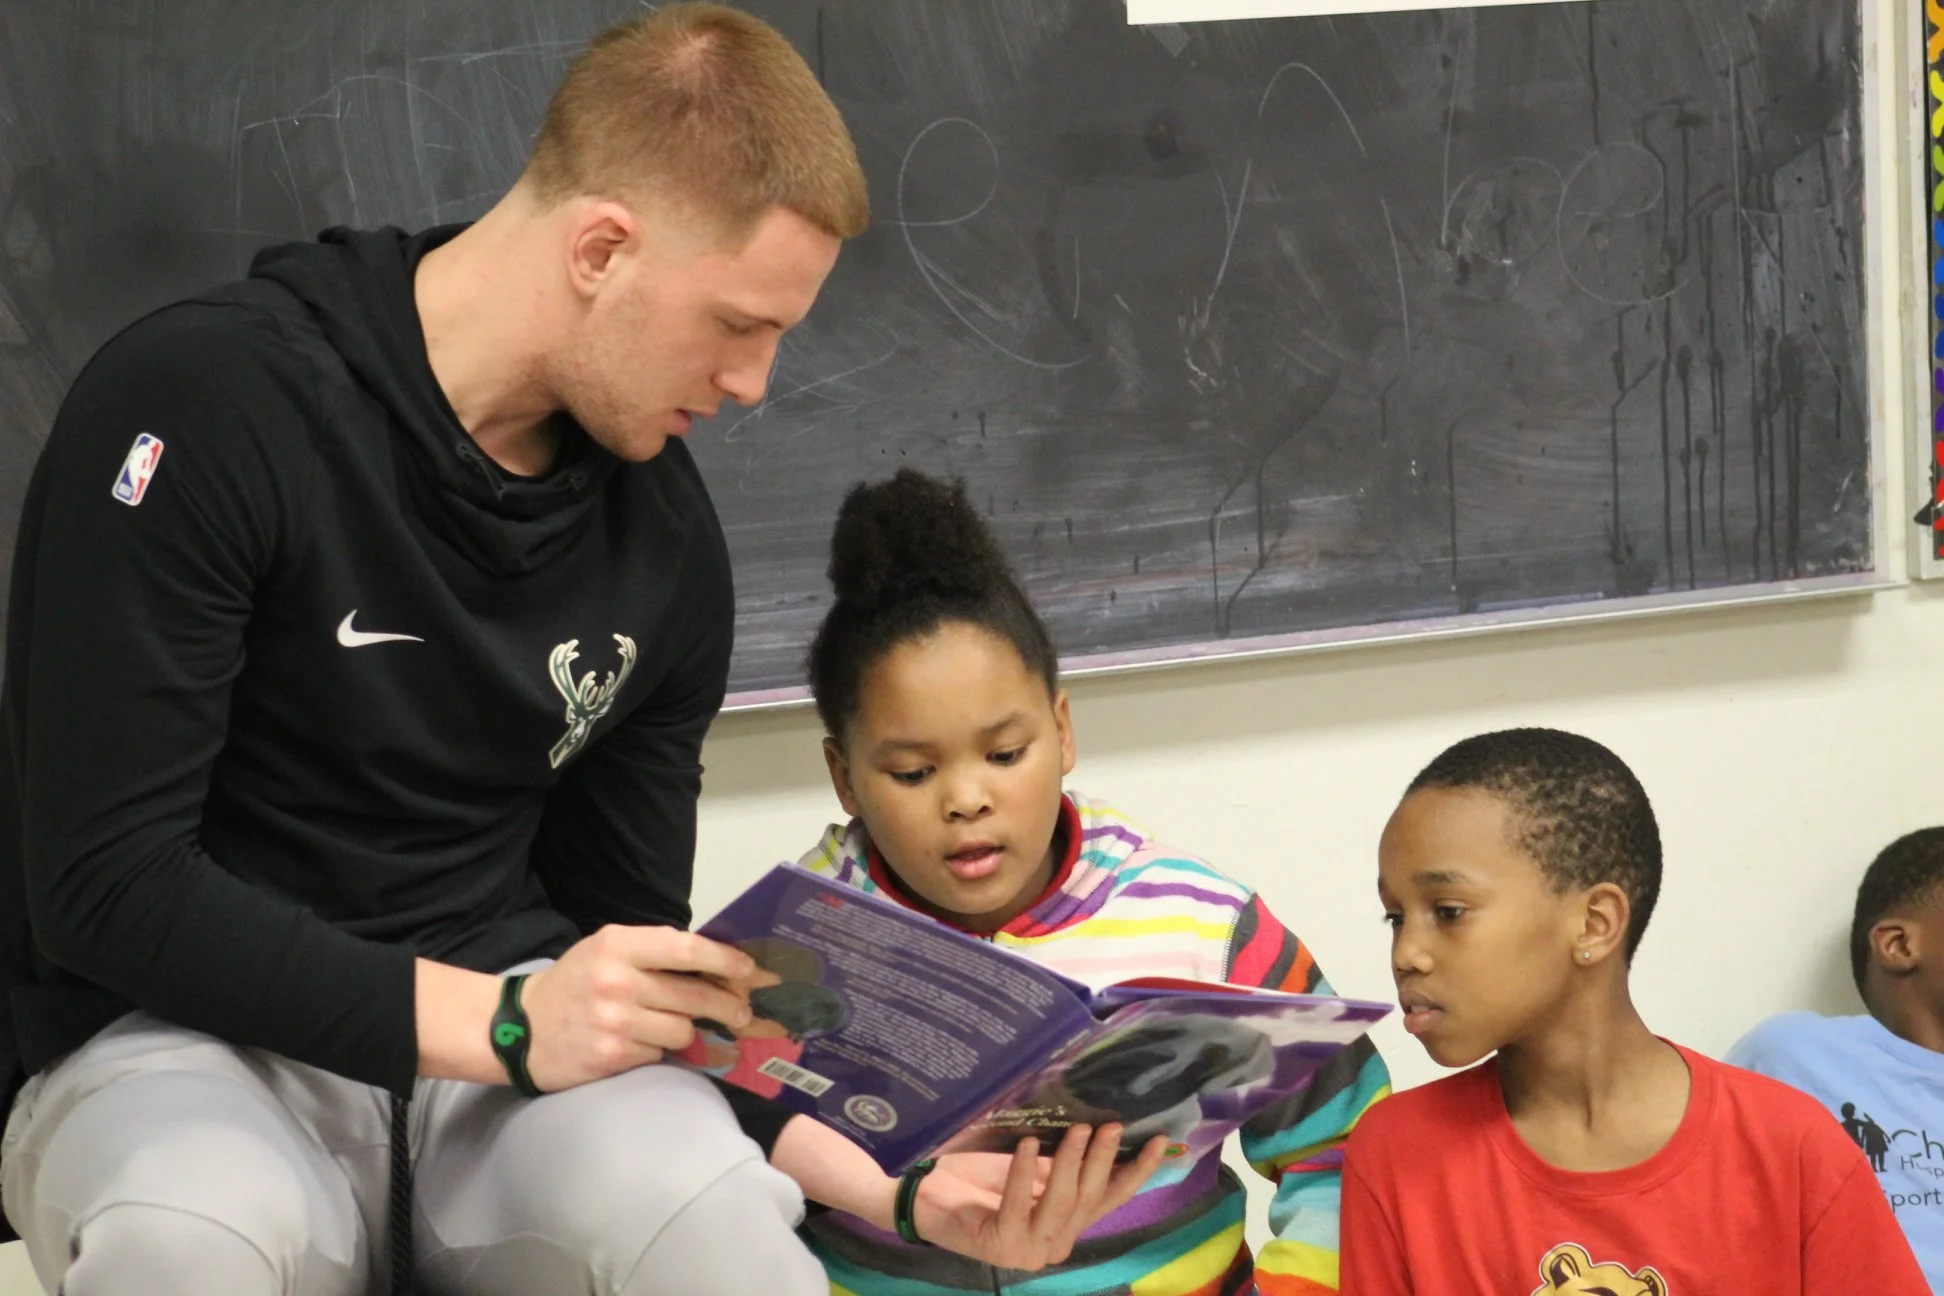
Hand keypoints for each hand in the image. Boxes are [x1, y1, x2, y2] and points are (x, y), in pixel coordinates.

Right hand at [519, 925, 757, 1091]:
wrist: (519, 1029)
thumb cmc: (574, 983)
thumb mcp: (605, 949)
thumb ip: (652, 951)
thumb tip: (714, 963)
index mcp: (618, 946)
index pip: (685, 949)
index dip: (724, 960)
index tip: (749, 970)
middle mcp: (617, 981)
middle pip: (694, 995)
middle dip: (727, 1005)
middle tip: (742, 1012)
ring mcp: (614, 1022)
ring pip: (682, 1030)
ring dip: (684, 1031)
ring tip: (666, 1026)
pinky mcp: (611, 1057)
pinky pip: (658, 1054)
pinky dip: (656, 1051)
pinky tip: (636, 1043)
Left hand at [913, 1125, 1169, 1270]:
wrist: (925, 1195)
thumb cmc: (979, 1176)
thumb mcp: (1032, 1165)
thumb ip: (1065, 1159)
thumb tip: (1104, 1121)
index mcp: (1068, 1223)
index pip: (1111, 1198)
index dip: (1137, 1172)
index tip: (1160, 1141)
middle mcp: (1055, 1242)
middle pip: (1089, 1198)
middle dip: (1103, 1160)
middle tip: (1112, 1124)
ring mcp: (1029, 1249)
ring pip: (1062, 1203)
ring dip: (1072, 1164)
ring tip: (1078, 1128)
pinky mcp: (1001, 1245)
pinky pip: (1020, 1205)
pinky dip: (1025, 1174)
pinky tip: (1030, 1145)